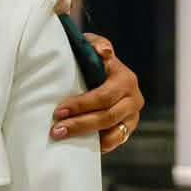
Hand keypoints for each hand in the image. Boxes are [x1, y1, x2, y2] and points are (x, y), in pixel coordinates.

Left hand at [50, 33, 143, 152]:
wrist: (105, 71)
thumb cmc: (93, 57)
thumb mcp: (93, 46)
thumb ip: (97, 44)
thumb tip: (104, 52)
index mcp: (125, 79)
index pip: (104, 96)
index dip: (81, 105)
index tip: (59, 111)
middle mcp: (134, 99)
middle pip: (107, 117)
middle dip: (80, 124)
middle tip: (56, 129)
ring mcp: (133, 115)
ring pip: (113, 133)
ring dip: (87, 137)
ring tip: (62, 138)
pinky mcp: (128, 128)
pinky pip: (116, 141)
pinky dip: (100, 145)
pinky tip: (80, 146)